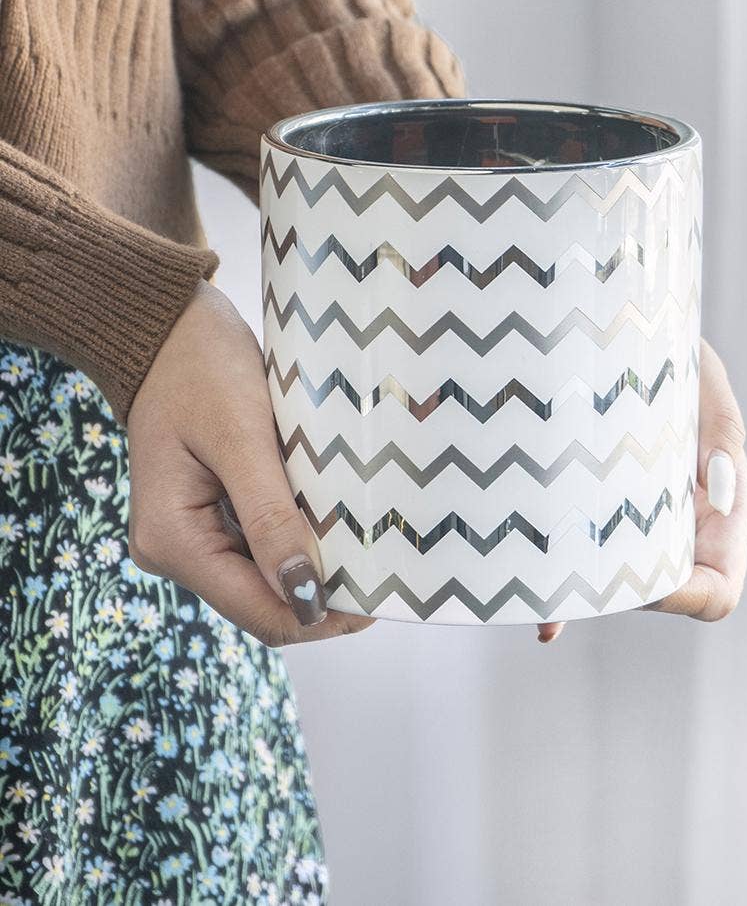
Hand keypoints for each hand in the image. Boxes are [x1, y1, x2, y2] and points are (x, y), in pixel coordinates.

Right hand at [126, 281, 373, 646]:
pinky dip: (300, 532)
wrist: (169, 323)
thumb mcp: (241, 436)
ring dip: (316, 561)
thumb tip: (306, 595)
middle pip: (264, 600)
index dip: (320, 613)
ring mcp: (193, 533)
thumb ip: (270, 517)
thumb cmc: (200, 367)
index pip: (259, 611)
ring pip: (268, 573)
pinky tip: (336, 514)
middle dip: (323, 589)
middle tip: (386, 566)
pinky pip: (263, 540)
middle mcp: (176, 550)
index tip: (380, 595)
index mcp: (173, 541)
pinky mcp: (210, 511)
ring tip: (369, 540)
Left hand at [536, 339, 746, 642]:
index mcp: (718, 511)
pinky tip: (544, 619)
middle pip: (655, 597)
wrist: (609, 320)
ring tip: (542, 594)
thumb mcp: (702, 377)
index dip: (684, 598)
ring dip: (582, 596)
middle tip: (577, 581)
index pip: (717, 589)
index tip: (640, 580)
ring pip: (612, 586)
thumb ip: (722, 429)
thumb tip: (722, 491)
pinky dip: (563, 596)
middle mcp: (675, 529)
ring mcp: (630, 526)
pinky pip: (578, 570)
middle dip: (620, 600)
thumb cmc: (669, 349)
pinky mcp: (588, 514)